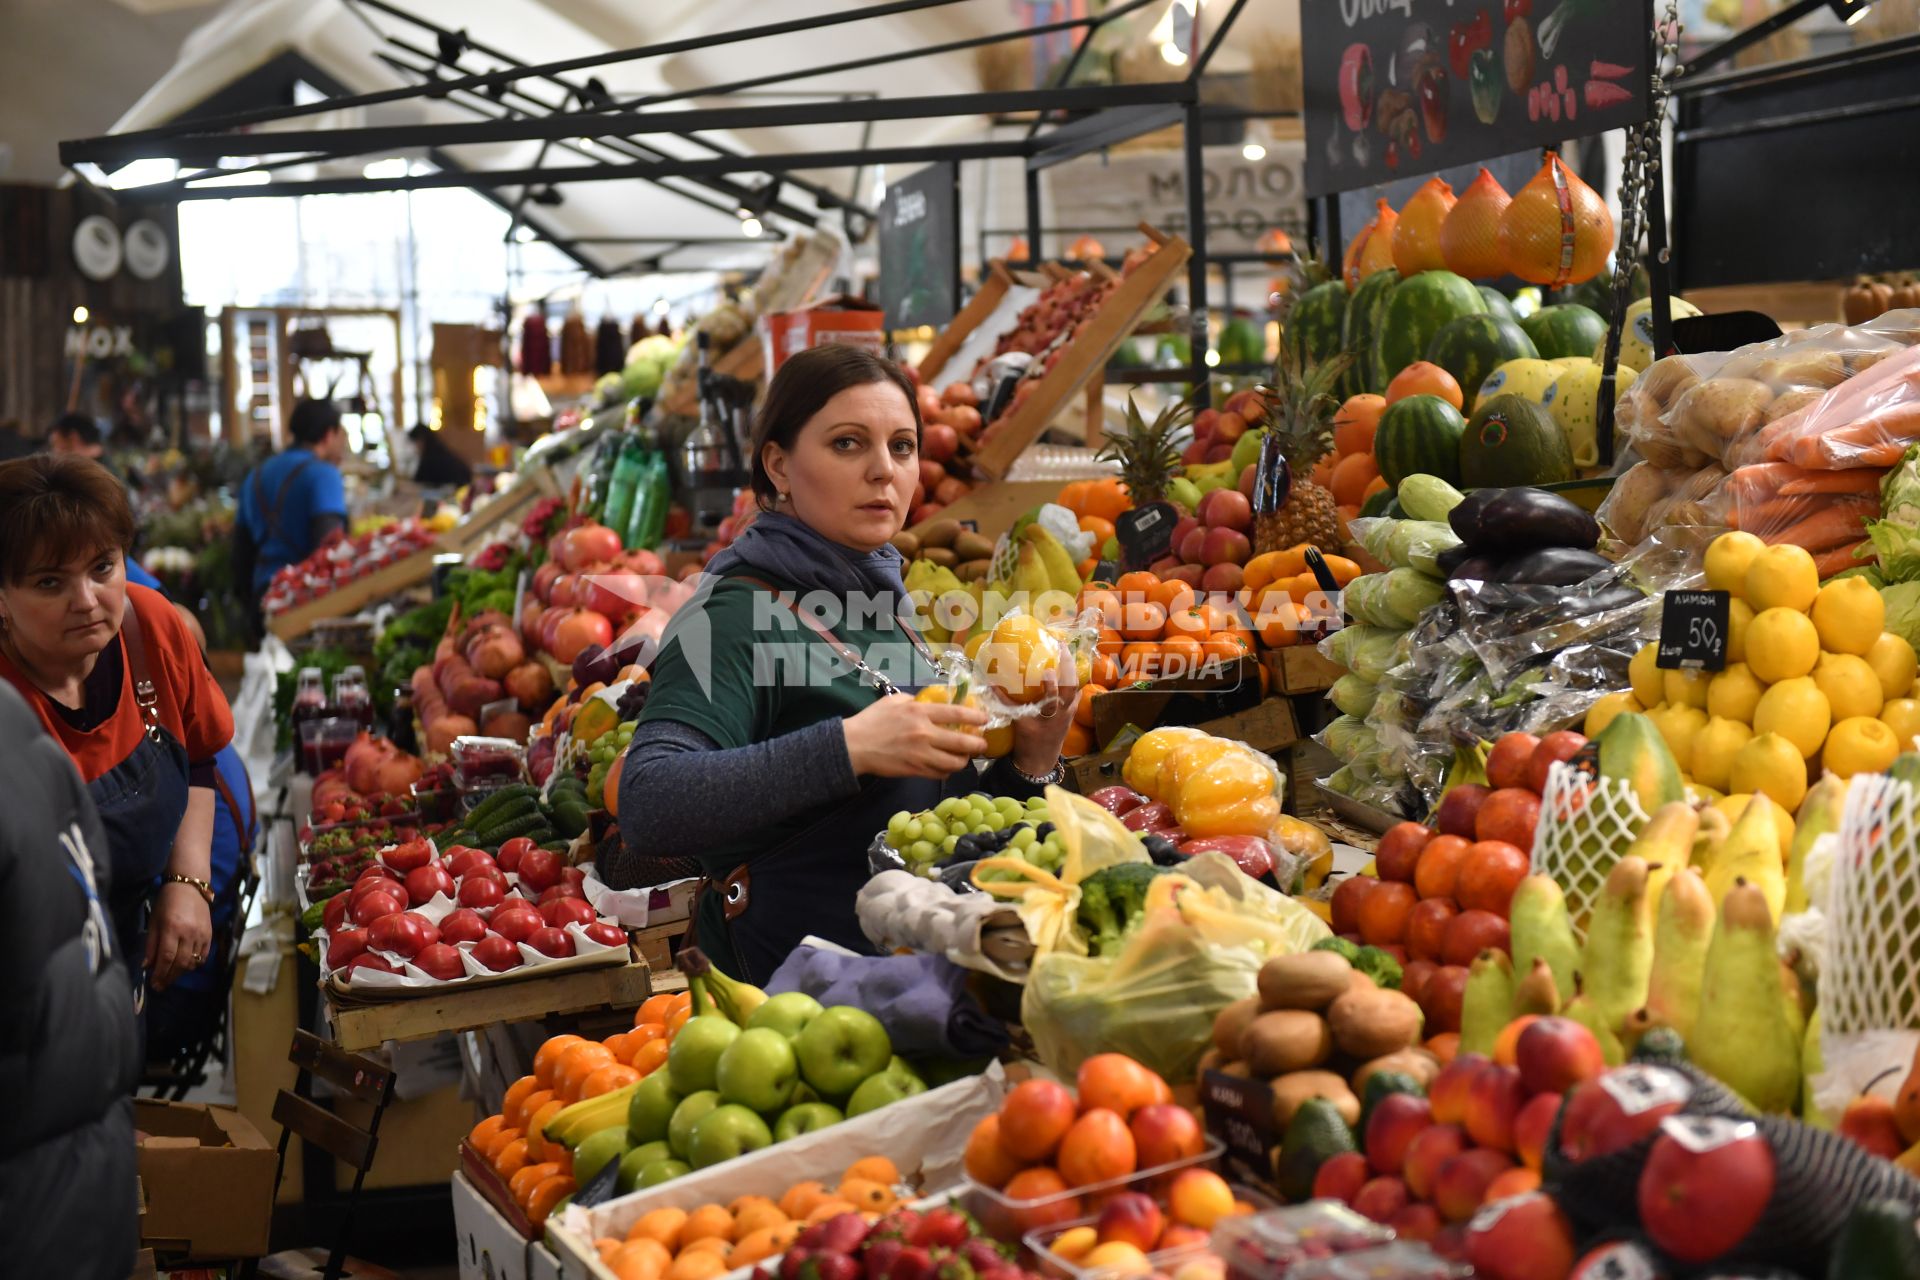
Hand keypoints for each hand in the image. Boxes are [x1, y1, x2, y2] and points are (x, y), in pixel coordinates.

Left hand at [147, 882, 212, 990]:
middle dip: (169, 977)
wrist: (190, 886)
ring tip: (171, 977)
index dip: (159, 974)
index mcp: (172, 928)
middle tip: (160, 986)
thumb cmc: (167, 902)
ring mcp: (201, 934)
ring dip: (181, 973)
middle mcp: (189, 933)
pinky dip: (195, 964)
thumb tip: (147, 966)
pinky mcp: (210, 934)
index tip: (153, 984)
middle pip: (180, 963)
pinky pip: (204, 956)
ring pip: (192, 962)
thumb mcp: (154, 921)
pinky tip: (186, 966)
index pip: (166, 958)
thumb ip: (151, 944)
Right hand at [844, 695, 989, 778]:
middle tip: (982, 744)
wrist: (854, 746)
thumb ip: (916, 700)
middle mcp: (925, 734)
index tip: (985, 720)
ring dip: (963, 761)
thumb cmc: (872, 720)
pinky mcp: (915, 770)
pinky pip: (939, 773)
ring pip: (953, 763)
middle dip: (977, 745)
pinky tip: (946, 766)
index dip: (975, 718)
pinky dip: (946, 771)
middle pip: (961, 743)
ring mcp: (921, 755)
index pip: (956, 714)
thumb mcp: (895, 701)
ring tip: (965, 757)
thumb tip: (931, 703)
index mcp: (920, 712)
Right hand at [1011, 657, 1081, 776]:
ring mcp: (1068, 714)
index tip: (1047, 671)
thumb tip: (991, 683)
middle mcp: (1059, 715)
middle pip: (1069, 690)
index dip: (1050, 685)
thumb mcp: (1015, 722)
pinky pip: (1077, 693)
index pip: (1049, 701)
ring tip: (1066, 651)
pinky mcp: (1072, 713)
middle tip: (1063, 648)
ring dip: (1072, 670)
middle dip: (1068, 669)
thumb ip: (1005, 702)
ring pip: (1076, 690)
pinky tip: (1069, 666)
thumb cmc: (1026, 742)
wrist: (1040, 761)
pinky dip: (1074, 679)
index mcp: (1044, 718)